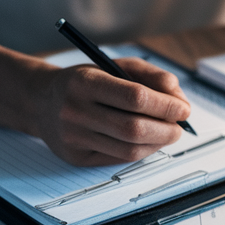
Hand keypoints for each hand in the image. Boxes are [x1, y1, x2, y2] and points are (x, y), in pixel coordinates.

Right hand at [32, 57, 191, 165]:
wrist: (41, 102)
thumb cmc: (85, 81)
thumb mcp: (113, 66)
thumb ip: (148, 75)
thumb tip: (176, 94)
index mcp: (84, 82)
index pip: (135, 97)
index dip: (166, 105)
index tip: (183, 107)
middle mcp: (74, 111)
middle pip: (134, 128)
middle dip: (166, 129)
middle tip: (180, 126)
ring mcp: (73, 138)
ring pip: (129, 149)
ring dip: (158, 144)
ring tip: (168, 133)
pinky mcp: (76, 157)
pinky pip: (119, 159)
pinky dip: (141, 151)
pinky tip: (148, 141)